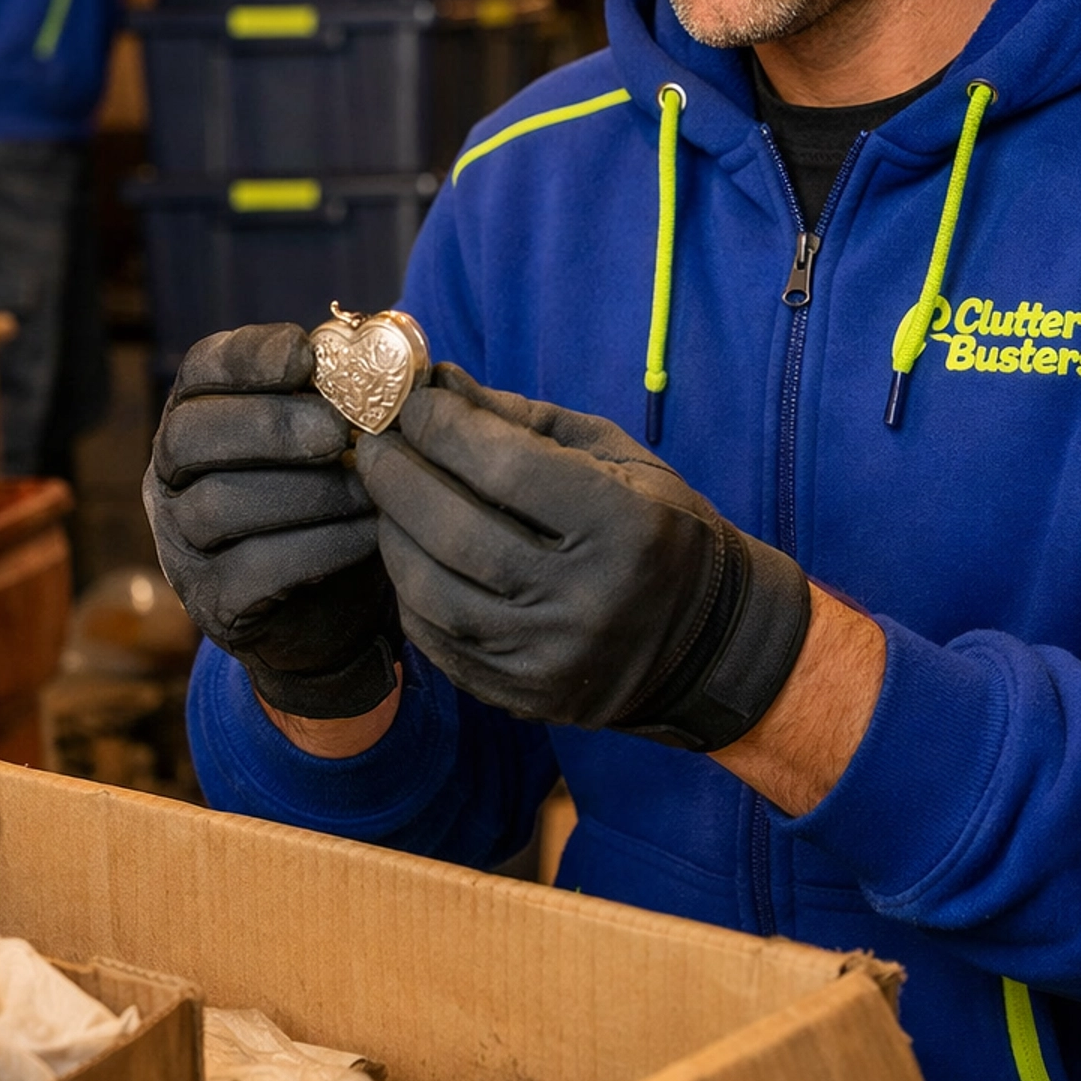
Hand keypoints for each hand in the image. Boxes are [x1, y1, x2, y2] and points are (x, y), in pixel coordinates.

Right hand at [143, 323, 400, 717]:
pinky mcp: (214, 603)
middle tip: (338, 429)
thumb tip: (405, 358)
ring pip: (220, 504)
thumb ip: (348, 398)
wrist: (331, 612)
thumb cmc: (332, 504)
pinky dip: (320, 547)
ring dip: (307, 491)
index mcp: (197, 419)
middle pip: (190, 435)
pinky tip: (369, 535)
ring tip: (369, 488)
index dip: (248, 356)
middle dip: (269, 425)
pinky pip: (254, 570)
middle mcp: (170, 478)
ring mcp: (181, 544)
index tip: (305, 353)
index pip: (200, 370)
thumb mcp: (335, 443)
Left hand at [354, 366, 808, 748]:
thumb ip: (523, 420)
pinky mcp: (524, 698)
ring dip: (392, 534)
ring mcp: (551, 657)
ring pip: (433, 593)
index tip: (412, 401)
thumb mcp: (613, 457)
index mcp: (624, 526)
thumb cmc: (656, 526)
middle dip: (399, 476)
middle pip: (457, 531)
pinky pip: (437, 641)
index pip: (506, 466)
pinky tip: (405, 553)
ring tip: (384, 497)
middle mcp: (586, 599)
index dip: (443, 426)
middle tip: (374, 441)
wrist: (705, 643)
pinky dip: (408, 591)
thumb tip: (438, 382)